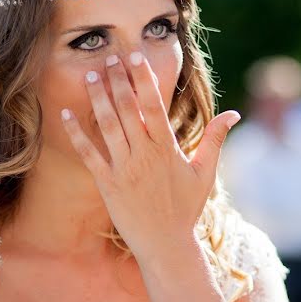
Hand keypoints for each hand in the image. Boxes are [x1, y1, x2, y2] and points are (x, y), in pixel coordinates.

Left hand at [60, 51, 240, 266]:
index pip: (153, 104)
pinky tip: (66, 113)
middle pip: (128, 109)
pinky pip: (88, 154)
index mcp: (166, 148)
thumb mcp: (204, 173)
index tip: (134, 56)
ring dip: (97, 98)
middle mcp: (144, 154)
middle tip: (108, 57)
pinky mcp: (107, 183)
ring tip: (88, 74)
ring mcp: (124, 168)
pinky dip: (76, 133)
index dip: (142, 78)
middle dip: (117, 80)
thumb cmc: (186, 208)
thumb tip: (235, 114)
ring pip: (108, 126)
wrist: (166, 245)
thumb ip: (215, 140)